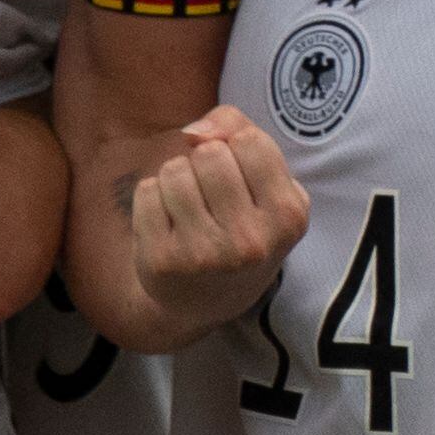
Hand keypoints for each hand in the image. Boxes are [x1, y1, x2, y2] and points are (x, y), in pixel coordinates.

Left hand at [122, 107, 308, 338]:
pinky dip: (152, 199)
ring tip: (188, 209)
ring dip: (176, 179)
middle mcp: (251, 240)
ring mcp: (205, 254)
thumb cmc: (241, 227)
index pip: (249, 140)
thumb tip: (194, 132)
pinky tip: (167, 224)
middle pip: (210, 153)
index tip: (238, 175)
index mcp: (288, 216)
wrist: (205, 303)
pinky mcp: (163, 261)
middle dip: (203, 162)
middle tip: (210, 196)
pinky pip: (147, 192)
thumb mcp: (266, 184)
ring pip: (175, 169)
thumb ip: (240, 131)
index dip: (235, 147)